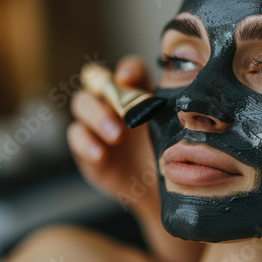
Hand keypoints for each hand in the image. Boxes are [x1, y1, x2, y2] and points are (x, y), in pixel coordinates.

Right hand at [68, 55, 158, 214]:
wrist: (157, 191)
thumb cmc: (168, 157)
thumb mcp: (174, 136)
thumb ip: (172, 115)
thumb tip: (185, 97)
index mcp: (139, 93)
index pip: (130, 70)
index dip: (128, 70)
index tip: (129, 79)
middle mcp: (114, 102)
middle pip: (97, 80)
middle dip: (106, 91)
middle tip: (125, 114)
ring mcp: (96, 121)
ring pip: (82, 103)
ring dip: (97, 117)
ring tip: (116, 136)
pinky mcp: (85, 145)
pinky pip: (76, 136)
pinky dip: (86, 144)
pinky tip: (100, 155)